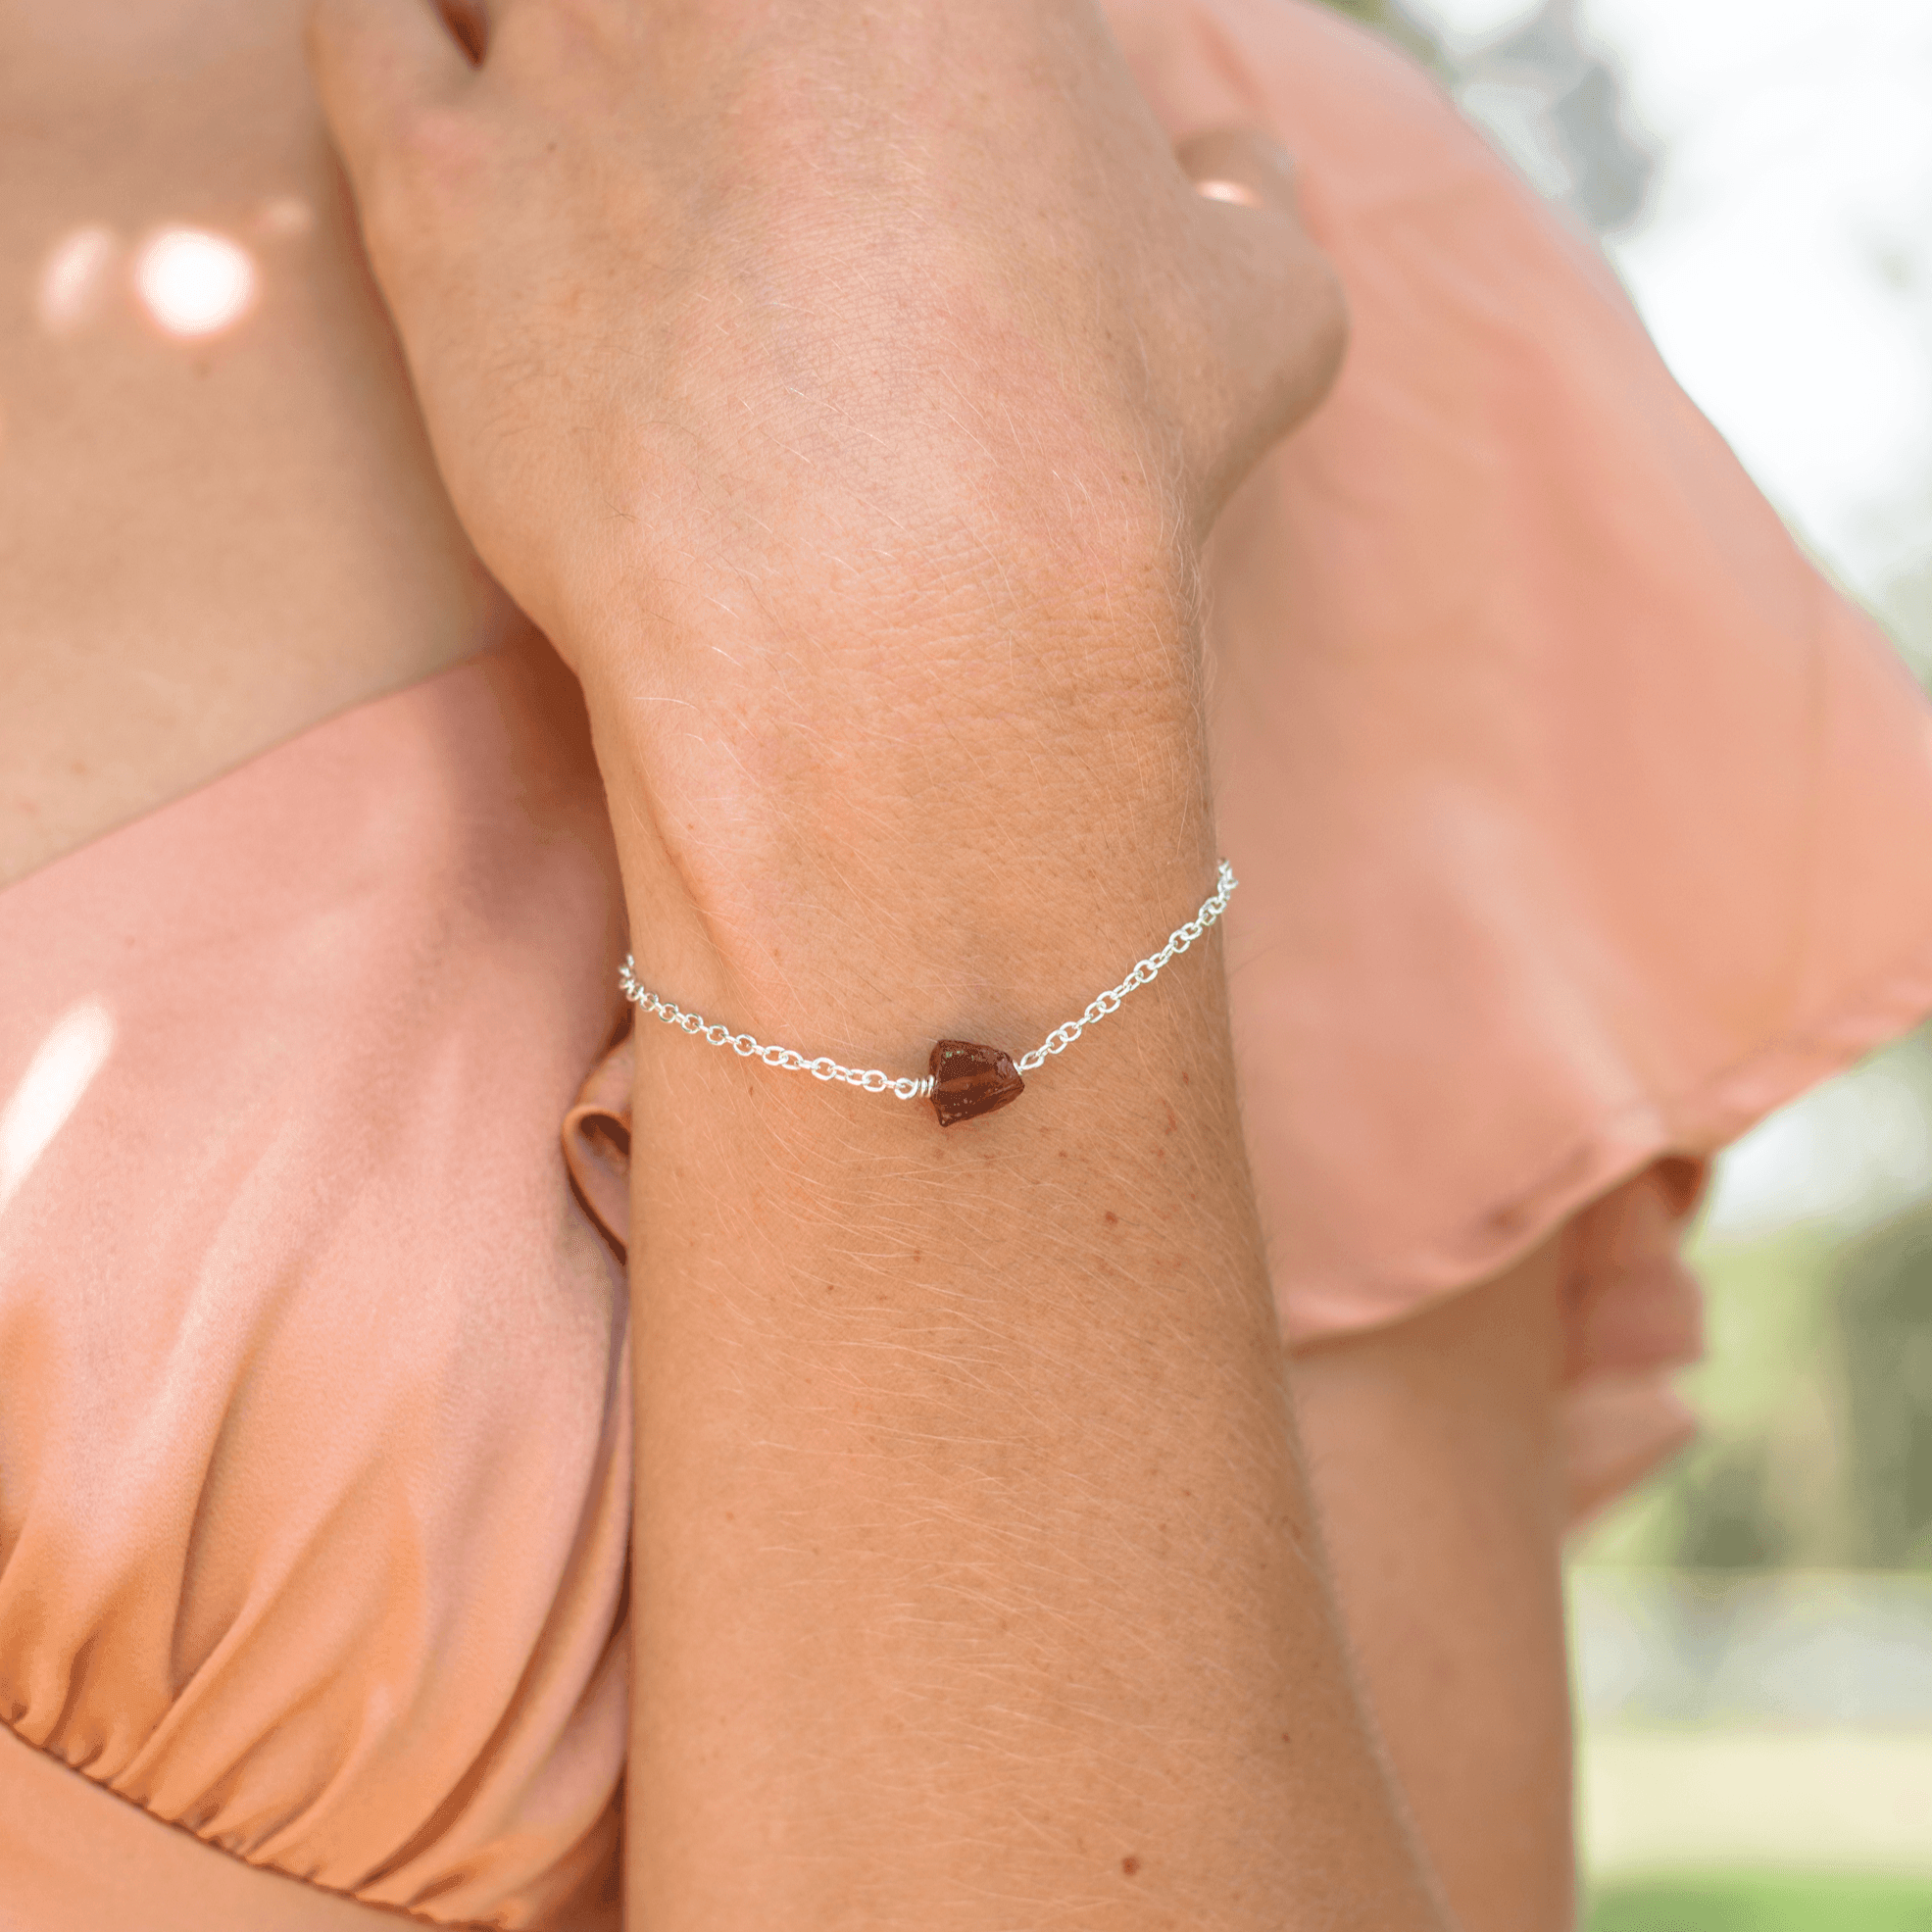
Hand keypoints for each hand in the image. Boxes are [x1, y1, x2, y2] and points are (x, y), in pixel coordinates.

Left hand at [307, 0, 1342, 1026]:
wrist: (918, 629)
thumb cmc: (1104, 467)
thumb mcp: (1266, 314)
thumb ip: (1245, 193)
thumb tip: (1222, 169)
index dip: (903, 38)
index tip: (891, 99)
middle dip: (724, 34)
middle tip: (736, 111)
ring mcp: (571, 56)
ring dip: (567, 20)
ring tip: (601, 98)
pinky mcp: (439, 200)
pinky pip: (361, 28)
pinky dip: (391, 16)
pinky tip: (438, 50)